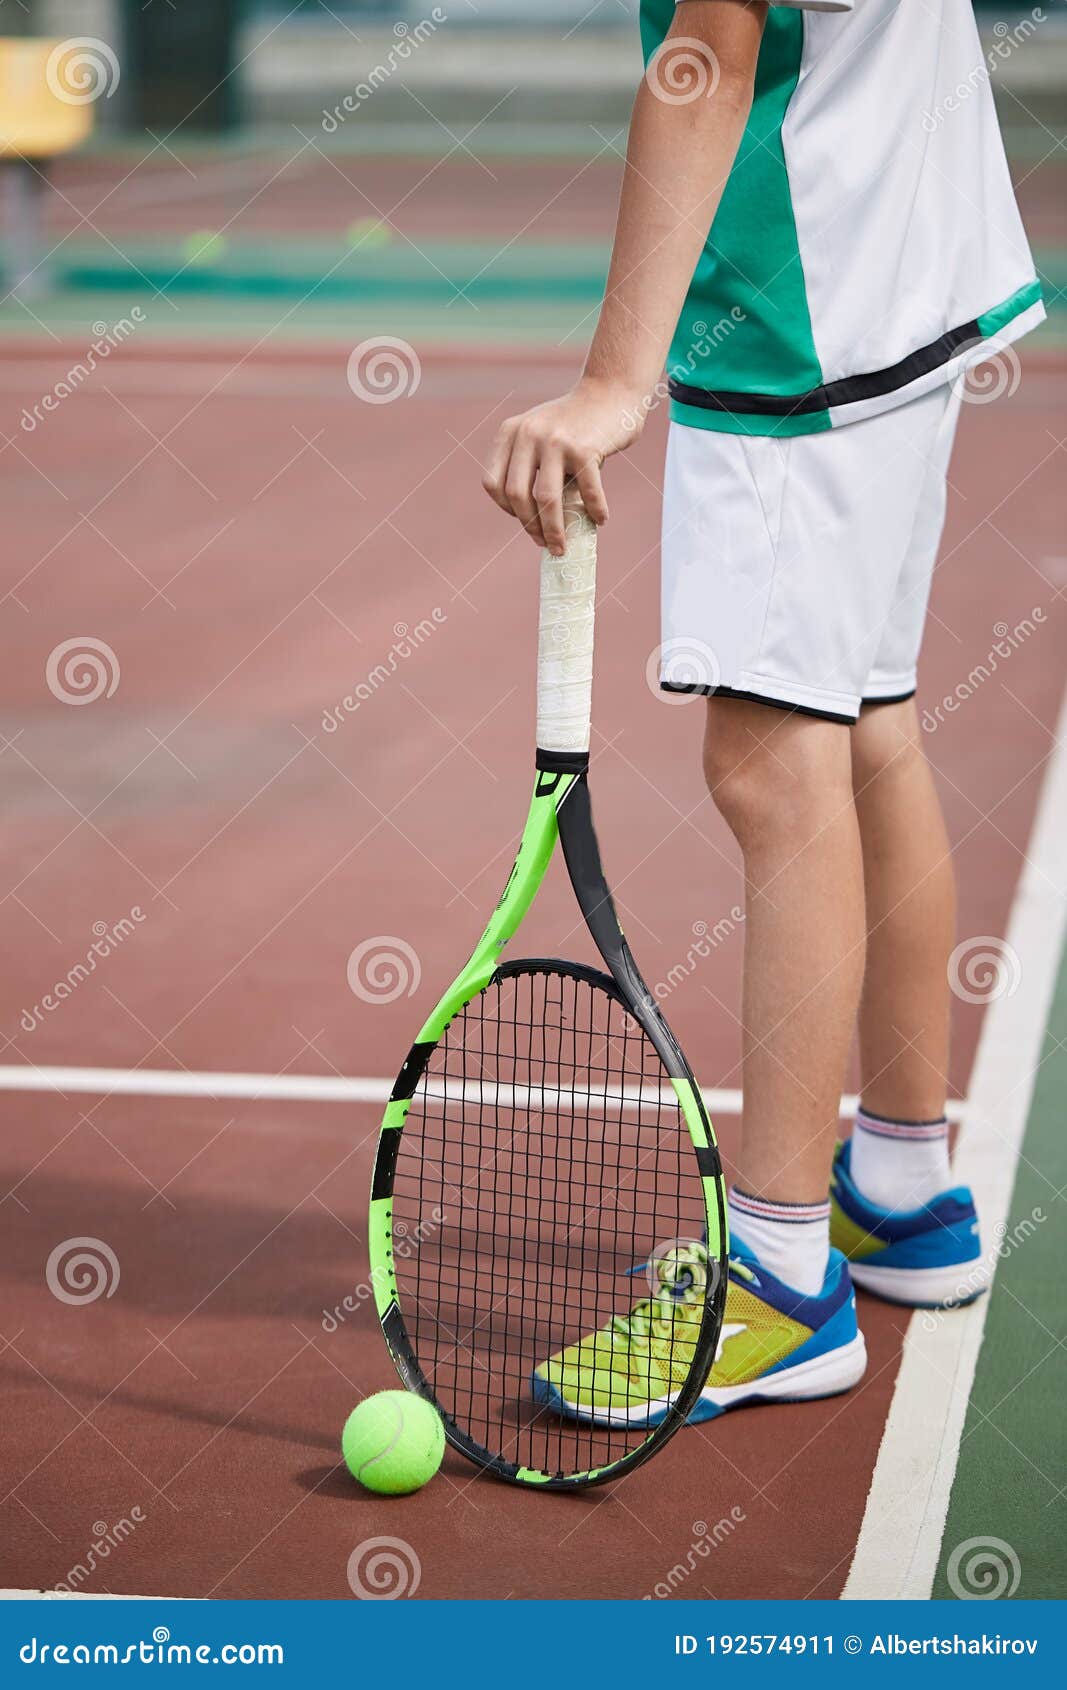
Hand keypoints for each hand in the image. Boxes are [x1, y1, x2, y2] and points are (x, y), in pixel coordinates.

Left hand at [482, 377, 644, 553]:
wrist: (611, 390)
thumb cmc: (577, 423)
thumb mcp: (540, 433)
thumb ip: (530, 465)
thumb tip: (534, 522)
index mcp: (511, 432)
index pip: (493, 483)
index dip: (506, 509)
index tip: (525, 521)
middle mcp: (528, 434)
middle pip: (517, 495)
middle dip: (530, 527)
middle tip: (546, 544)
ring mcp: (555, 440)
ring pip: (546, 499)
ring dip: (555, 530)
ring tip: (563, 546)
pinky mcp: (584, 447)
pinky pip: (586, 491)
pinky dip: (594, 510)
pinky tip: (600, 518)